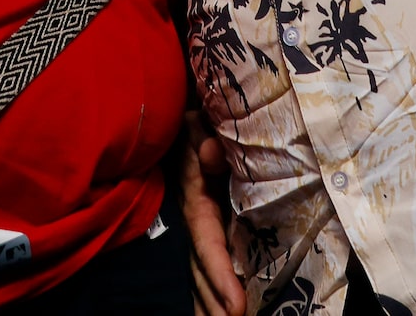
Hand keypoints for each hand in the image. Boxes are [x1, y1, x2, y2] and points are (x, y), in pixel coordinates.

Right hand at [174, 111, 243, 315]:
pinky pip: (206, 257)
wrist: (179, 119)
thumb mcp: (199, 124)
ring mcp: (196, 221)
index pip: (208, 243)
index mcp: (194, 197)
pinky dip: (210, 284)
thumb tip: (211, 154)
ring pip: (200, 268)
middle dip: (215, 300)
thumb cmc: (197, 122)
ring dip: (209, 299)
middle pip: (202, 267)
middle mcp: (193, 215)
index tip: (236, 308)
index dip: (220, 275)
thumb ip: (206, 137)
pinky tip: (217, 307)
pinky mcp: (203, 221)